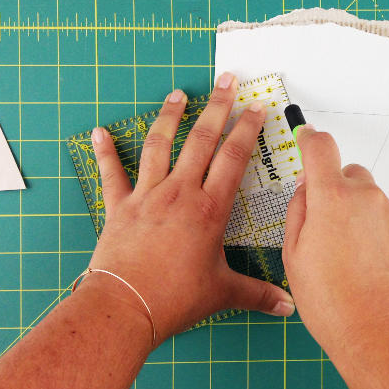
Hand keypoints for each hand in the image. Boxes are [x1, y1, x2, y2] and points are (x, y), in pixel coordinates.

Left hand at [83, 73, 295, 344]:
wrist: (124, 307)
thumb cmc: (175, 299)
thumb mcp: (223, 293)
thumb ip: (258, 294)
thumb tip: (288, 306)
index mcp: (210, 209)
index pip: (233, 158)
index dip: (246, 129)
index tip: (255, 107)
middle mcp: (180, 193)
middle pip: (201, 140)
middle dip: (216, 107)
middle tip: (225, 81)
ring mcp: (147, 196)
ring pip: (160, 145)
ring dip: (170, 117)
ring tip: (177, 94)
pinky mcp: (120, 207)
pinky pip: (112, 174)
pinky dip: (106, 153)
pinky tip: (100, 132)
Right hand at [282, 126, 388, 359]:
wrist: (381, 334)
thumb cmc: (333, 302)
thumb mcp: (294, 255)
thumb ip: (298, 212)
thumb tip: (306, 188)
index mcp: (333, 197)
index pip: (321, 148)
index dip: (309, 140)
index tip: (304, 137)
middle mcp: (366, 197)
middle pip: (345, 173)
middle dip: (329, 189)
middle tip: (315, 225)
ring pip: (364, 196)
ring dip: (350, 210)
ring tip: (338, 253)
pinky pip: (379, 216)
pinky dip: (366, 228)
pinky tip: (357, 262)